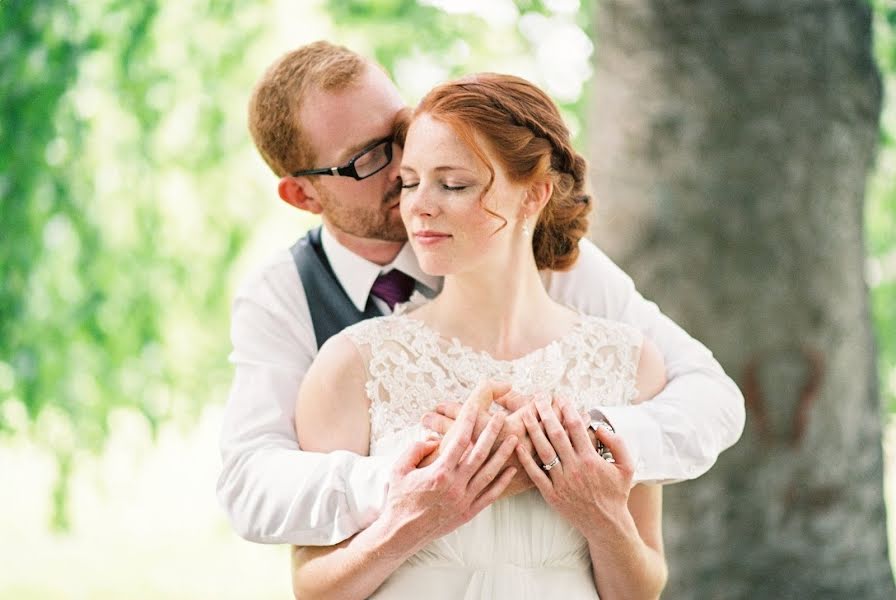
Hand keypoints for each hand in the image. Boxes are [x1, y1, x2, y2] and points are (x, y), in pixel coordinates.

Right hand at [382, 380, 518, 550]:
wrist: (401, 534)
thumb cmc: (399, 500)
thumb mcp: (398, 469)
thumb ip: (415, 449)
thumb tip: (434, 440)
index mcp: (439, 473)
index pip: (459, 440)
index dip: (468, 422)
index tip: (475, 407)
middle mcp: (455, 486)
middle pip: (479, 454)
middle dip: (491, 433)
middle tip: (501, 418)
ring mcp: (464, 500)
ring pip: (489, 473)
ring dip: (502, 455)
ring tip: (513, 440)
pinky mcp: (468, 513)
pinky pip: (490, 496)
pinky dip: (502, 482)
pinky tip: (511, 471)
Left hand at [515, 395, 634, 539]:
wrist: (606, 524)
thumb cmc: (616, 493)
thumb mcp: (627, 467)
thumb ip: (617, 443)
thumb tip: (599, 427)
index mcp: (591, 459)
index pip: (576, 427)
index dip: (567, 409)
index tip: (560, 398)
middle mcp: (574, 468)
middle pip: (556, 434)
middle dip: (546, 413)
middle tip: (538, 398)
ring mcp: (561, 481)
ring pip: (543, 451)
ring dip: (533, 431)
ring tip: (525, 414)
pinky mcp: (551, 494)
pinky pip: (535, 474)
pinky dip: (526, 459)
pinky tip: (517, 445)